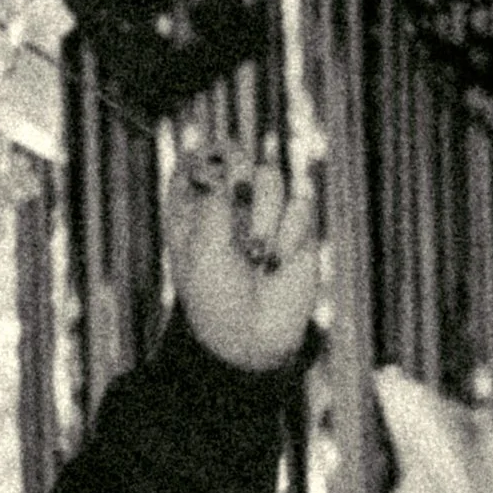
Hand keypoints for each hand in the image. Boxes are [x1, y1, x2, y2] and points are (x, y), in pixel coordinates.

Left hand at [162, 141, 321, 373]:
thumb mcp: (201, 250)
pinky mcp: (296, 228)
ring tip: (255, 254)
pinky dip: (289, 232)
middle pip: (237, 157)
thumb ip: (213, 203)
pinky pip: (301, 202)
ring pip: (271, 176)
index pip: (195, 161)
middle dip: (238, 178)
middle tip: (236, 201)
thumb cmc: (215, 297)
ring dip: (263, 215)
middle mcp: (226, 205)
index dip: (203, 155)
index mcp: (191, 209)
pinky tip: (276, 262)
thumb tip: (228, 166)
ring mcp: (263, 214)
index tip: (206, 170)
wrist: (251, 337)